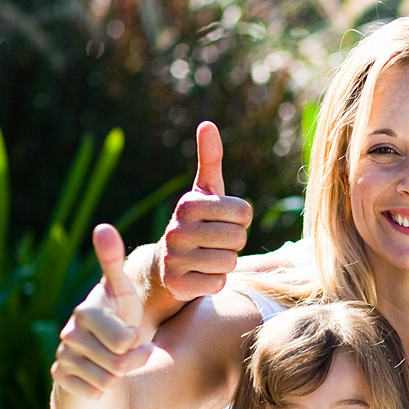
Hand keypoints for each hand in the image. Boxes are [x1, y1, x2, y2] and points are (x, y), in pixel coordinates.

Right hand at [51, 223, 151, 398]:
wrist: (103, 358)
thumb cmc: (121, 324)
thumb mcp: (125, 297)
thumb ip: (115, 266)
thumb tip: (102, 227)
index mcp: (87, 311)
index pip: (124, 339)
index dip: (135, 342)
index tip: (132, 336)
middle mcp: (69, 332)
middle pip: (119, 361)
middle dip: (131, 362)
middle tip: (128, 353)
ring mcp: (62, 356)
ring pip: (108, 380)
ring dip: (119, 377)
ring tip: (114, 365)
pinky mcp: (59, 378)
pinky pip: (93, 393)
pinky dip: (102, 391)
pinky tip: (98, 380)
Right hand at [157, 121, 252, 301]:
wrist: (164, 266)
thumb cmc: (195, 224)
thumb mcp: (204, 192)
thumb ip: (210, 159)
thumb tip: (207, 124)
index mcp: (188, 204)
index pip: (244, 212)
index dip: (240, 220)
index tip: (221, 222)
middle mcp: (176, 230)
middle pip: (238, 237)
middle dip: (233, 242)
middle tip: (214, 242)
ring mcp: (174, 259)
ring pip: (229, 261)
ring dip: (225, 263)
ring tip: (207, 258)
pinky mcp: (177, 285)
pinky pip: (218, 283)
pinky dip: (215, 281)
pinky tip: (199, 275)